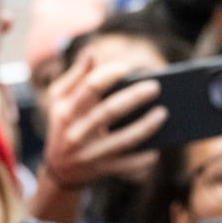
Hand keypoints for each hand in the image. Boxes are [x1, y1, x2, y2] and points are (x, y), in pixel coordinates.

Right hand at [36, 51, 163, 193]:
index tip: (127, 68)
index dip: (109, 75)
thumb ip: (75, 75)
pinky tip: (157, 150)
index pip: (89, 87)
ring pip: (122, 141)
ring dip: (145, 127)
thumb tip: (91, 51)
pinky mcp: (102, 170)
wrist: (58, 170)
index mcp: (66, 110)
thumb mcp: (60, 99)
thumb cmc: (64, 124)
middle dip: (134, 98)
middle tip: (155, 87)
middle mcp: (76, 133)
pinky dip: (143, 160)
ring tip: (163, 113)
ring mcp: (89, 154)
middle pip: (109, 112)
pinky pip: (127, 166)